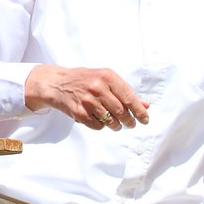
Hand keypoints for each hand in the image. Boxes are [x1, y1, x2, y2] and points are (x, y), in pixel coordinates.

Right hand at [24, 65, 148, 129]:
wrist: (57, 83)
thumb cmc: (85, 80)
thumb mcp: (105, 79)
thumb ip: (124, 92)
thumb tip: (145, 106)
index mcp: (107, 76)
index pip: (129, 98)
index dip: (139, 112)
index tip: (145, 120)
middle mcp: (97, 87)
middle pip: (121, 111)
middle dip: (129, 121)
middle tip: (130, 124)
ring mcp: (87, 100)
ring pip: (110, 121)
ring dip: (116, 126)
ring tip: (116, 125)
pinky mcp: (79, 112)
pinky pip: (97, 126)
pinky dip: (102, 126)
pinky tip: (99, 120)